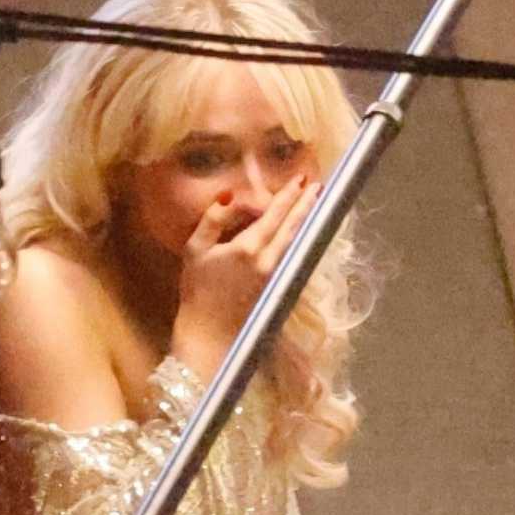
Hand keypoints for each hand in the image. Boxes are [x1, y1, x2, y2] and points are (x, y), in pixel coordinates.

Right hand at [173, 175, 322, 375]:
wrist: (210, 336)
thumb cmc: (197, 293)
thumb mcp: (195, 251)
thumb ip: (213, 220)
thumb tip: (229, 195)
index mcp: (249, 248)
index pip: (274, 214)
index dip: (288, 195)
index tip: (301, 178)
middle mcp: (268, 260)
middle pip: (292, 227)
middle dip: (305, 205)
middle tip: (318, 186)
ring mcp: (275, 276)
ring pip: (294, 242)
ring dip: (304, 221)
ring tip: (313, 204)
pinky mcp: (276, 288)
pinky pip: (289, 255)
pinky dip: (295, 239)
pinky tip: (297, 233)